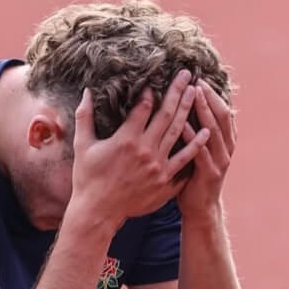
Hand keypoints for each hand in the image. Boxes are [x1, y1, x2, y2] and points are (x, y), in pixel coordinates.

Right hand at [68, 69, 209, 229]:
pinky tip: (206, 132)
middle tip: (187, 75)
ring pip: (179, 133)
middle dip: (178, 92)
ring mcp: (158, 166)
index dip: (151, 91)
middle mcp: (145, 150)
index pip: (144, 107)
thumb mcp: (82, 146)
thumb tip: (86, 91)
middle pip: (167, 114)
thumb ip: (85, 116)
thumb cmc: (87, 179)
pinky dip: (196, 145)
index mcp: (126, 139)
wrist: (98, 213)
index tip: (157, 79)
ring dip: (189, 111)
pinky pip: (184, 160)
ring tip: (197, 93)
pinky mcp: (165, 182)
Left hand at [176, 81, 236, 220]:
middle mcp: (226, 148)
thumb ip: (198, 132)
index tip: (200, 79)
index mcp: (226, 141)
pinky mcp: (209, 174)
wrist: (200, 209)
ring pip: (213, 130)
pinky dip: (193, 136)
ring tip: (191, 93)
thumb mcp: (199, 151)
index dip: (214, 94)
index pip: (223, 111)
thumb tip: (186, 107)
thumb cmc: (194, 177)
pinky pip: (201, 151)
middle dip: (209, 97)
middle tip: (196, 80)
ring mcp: (220, 161)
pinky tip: (183, 123)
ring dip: (203, 110)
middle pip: (221, 116)